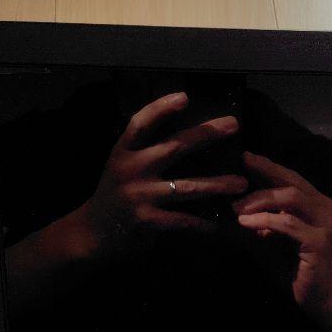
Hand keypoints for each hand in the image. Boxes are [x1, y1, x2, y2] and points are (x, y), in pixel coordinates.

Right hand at [82, 92, 247, 240]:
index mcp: (122, 152)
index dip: (161, 108)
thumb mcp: (120, 169)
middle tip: (234, 124)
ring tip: (241, 184)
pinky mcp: (148, 221)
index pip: (140, 123)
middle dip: (206, 134)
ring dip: (217, 184)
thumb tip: (186, 140)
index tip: (184, 96)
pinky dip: (202, 222)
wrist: (91, 235)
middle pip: (173, 147)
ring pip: (187, 187)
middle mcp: (130, 169)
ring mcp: (140, 196)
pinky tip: (218, 223)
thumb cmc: (113, 198)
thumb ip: (144, 155)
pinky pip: (183, 220)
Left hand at [233, 151, 331, 311]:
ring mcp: (324, 223)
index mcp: (316, 203)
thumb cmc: (294, 267)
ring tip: (237, 209)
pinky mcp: (319, 241)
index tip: (244, 157)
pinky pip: (287, 224)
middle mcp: (324, 208)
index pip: (290, 177)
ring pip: (290, 198)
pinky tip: (246, 224)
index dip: (268, 166)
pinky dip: (264, 221)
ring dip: (260, 201)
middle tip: (234, 181)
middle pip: (291, 181)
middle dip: (262, 176)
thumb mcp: (274, 236)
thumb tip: (236, 202)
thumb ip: (264, 218)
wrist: (318, 298)